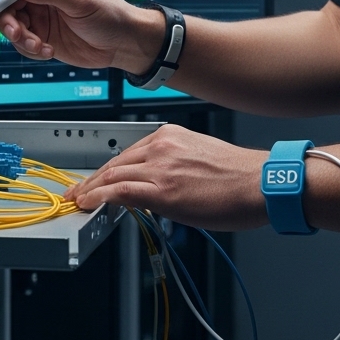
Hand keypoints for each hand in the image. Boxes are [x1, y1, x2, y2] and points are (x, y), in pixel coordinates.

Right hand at [0, 0, 161, 72]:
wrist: (122, 45)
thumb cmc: (109, 14)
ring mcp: (40, 17)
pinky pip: (22, 43)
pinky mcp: (41, 37)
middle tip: (16, 31)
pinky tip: (48, 51)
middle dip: (6, 17)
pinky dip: (30, 49)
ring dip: (20, 37)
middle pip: (6, 1)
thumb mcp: (81, 0)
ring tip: (38, 45)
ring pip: (11, 24)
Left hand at [64, 124, 270, 230]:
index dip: (106, 169)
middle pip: (114, 162)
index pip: (127, 153)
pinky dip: (98, 197)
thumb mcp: (200, 159)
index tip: (95, 180)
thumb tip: (156, 187)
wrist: (261, 184)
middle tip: (78, 192)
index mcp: (171, 136)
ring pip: (112, 175)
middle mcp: (162, 145)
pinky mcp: (162, 189)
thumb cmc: (240, 177)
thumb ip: (173, 166)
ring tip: (78, 202)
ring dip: (90, 190)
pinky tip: (89, 204)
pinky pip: (119, 190)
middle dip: (92, 180)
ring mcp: (160, 166)